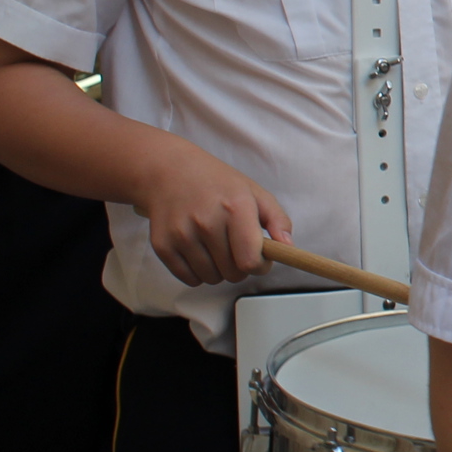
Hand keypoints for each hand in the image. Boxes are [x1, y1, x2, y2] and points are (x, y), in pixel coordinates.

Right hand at [128, 140, 291, 286]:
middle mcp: (206, 222)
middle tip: (236, 248)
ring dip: (219, 270)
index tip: (260, 259)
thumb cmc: (217, 184)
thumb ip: (277, 220)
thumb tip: (288, 247)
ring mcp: (182, 235)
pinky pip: (189, 279)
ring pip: (211, 279)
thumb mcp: (254, 192)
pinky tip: (200, 252)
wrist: (169, 172)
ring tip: (217, 247)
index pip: (250, 260)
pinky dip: (198, 273)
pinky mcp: (162, 245)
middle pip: (233, 273)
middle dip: (241, 267)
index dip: (260, 266)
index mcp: (235, 208)